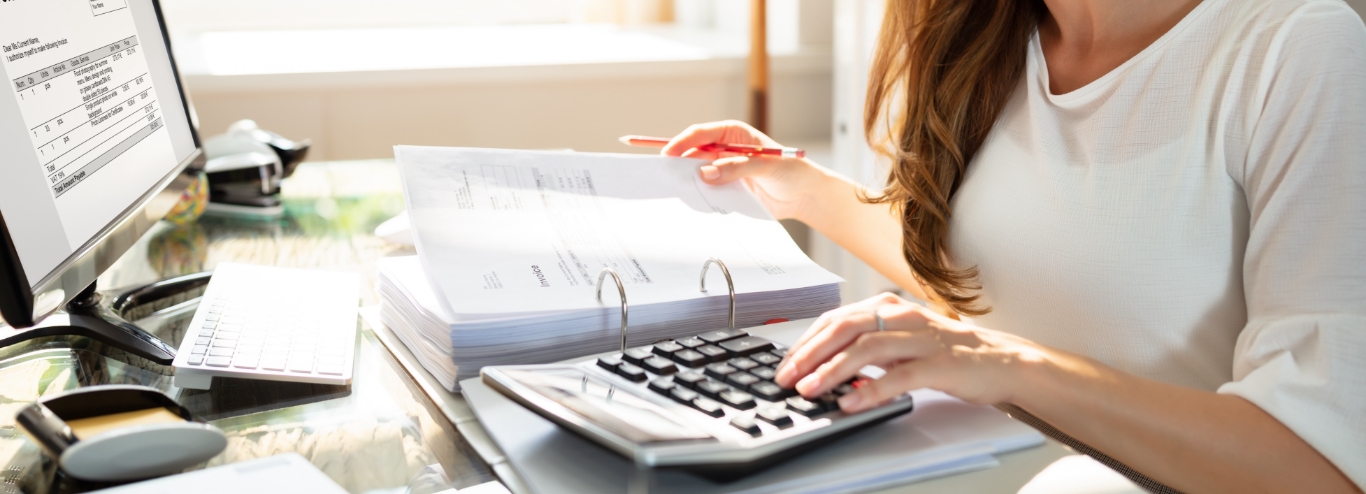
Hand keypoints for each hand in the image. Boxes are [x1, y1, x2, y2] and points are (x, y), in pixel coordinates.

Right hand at [662, 120, 826, 220]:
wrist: (804, 195)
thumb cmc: (790, 170)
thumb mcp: (765, 165)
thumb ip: (735, 167)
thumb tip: (704, 173)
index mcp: (732, 134)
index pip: (700, 134)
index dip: (682, 143)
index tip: (668, 155)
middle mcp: (724, 150)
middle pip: (693, 154)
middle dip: (680, 164)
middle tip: (666, 177)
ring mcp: (724, 170)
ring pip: (698, 174)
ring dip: (689, 182)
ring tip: (677, 192)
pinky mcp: (727, 189)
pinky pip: (708, 192)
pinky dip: (700, 197)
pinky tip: (695, 203)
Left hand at [774, 293, 1049, 411]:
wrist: (1001, 360)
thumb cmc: (947, 352)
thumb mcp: (901, 341)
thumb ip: (867, 346)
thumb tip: (825, 364)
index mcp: (889, 308)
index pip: (837, 319)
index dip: (807, 341)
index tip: (786, 363)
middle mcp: (902, 317)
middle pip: (845, 328)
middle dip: (810, 353)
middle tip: (787, 376)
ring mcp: (921, 339)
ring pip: (867, 349)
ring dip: (833, 371)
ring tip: (810, 389)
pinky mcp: (939, 364)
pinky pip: (899, 376)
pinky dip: (871, 390)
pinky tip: (851, 402)